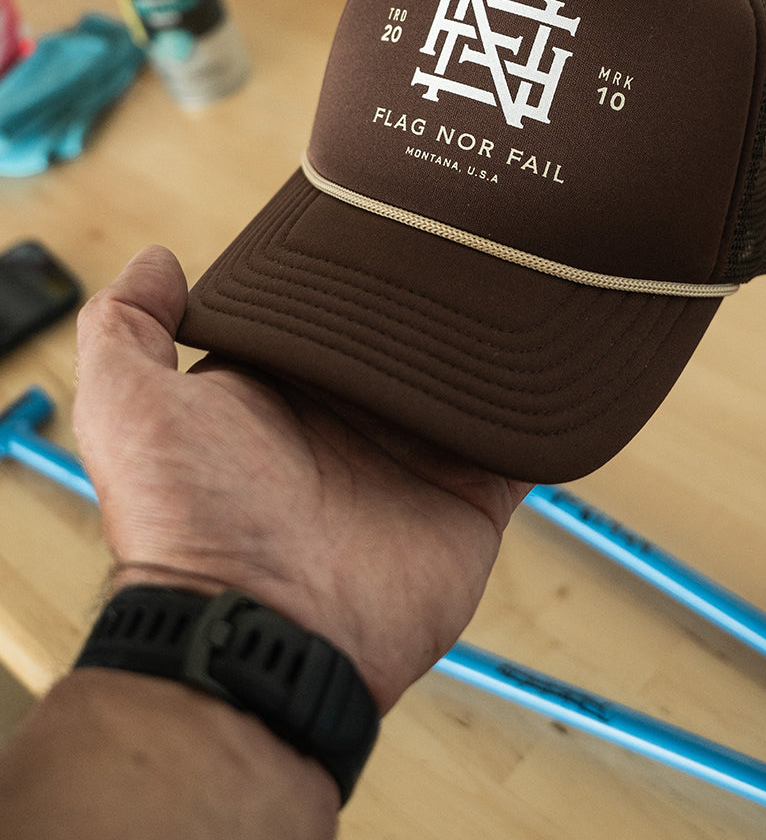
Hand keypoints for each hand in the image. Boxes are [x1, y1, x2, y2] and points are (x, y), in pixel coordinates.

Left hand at [73, 245, 529, 712]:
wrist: (262, 634)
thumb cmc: (188, 526)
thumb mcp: (129, 409)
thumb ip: (124, 328)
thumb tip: (155, 261)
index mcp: (284, 391)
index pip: (331, 307)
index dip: (355, 262)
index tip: (389, 205)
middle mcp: (354, 420)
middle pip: (414, 338)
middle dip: (443, 288)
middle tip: (481, 223)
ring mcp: (417, 459)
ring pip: (474, 380)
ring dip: (501, 337)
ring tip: (535, 268)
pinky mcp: (471, 499)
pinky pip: (522, 447)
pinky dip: (546, 410)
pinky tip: (566, 355)